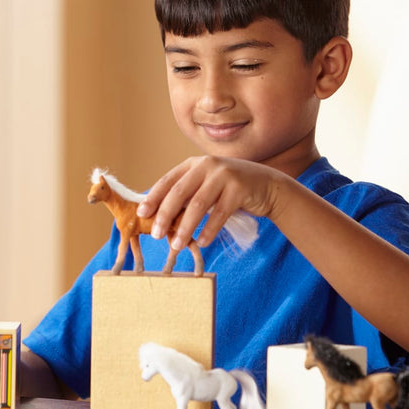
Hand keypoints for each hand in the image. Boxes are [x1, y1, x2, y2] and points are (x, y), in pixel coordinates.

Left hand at [136, 156, 283, 250]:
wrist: (266, 186)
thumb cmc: (229, 190)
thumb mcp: (205, 186)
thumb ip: (186, 195)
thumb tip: (157, 216)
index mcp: (194, 164)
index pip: (168, 180)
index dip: (153, 197)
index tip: (141, 214)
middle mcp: (207, 165)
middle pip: (180, 192)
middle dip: (165, 215)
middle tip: (155, 234)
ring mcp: (224, 175)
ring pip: (199, 204)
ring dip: (185, 227)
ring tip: (177, 245)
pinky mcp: (240, 188)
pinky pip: (220, 213)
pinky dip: (209, 230)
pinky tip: (202, 242)